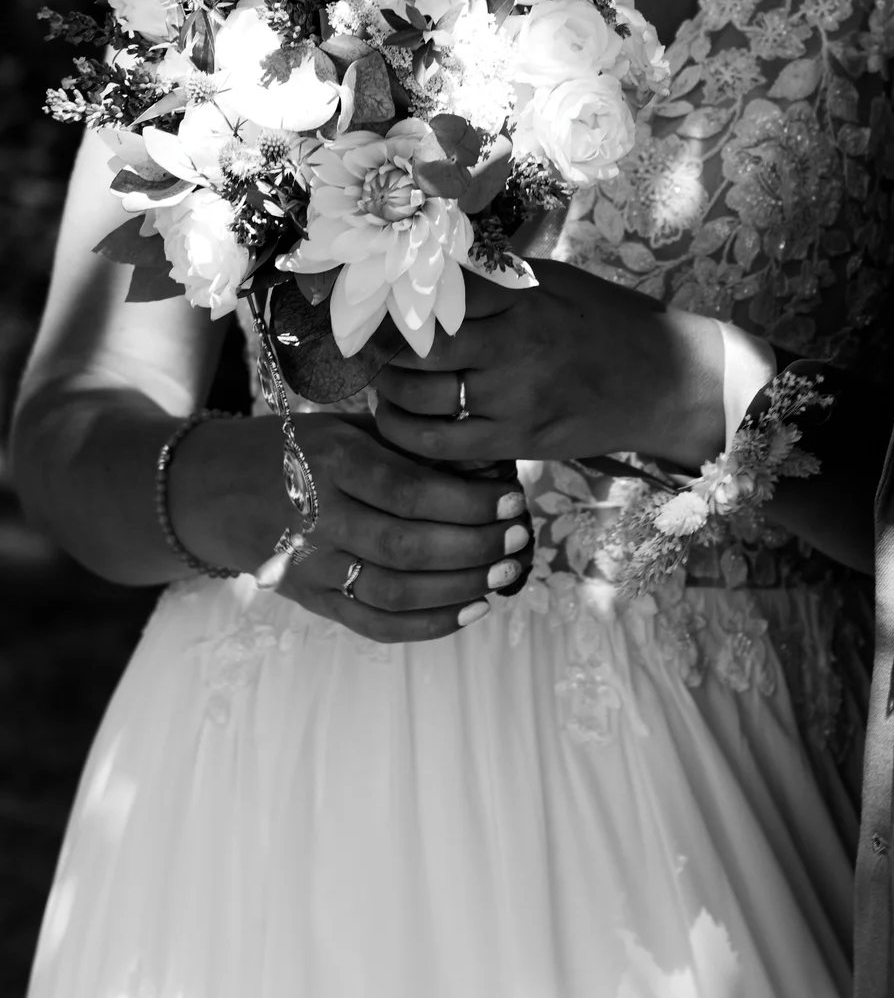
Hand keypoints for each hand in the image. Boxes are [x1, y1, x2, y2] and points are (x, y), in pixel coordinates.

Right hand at [172, 412, 531, 644]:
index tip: (513, 498)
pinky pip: (374, 624)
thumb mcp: (346, 428)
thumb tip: (488, 463)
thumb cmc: (300, 449)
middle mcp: (319, 518)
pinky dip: (427, 625)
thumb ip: (408, 446)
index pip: (411, 490)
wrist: (216, 490)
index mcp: (332, 462)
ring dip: (460, 588)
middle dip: (475, 547)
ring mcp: (312, 567)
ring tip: (505, 574)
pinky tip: (470, 609)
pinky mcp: (312, 601)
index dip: (469, 502)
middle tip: (519, 539)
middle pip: (408, 545)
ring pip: (395, 591)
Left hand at [371, 259, 725, 469]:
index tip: (372, 295)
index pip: (439, 289)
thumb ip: (497, 278)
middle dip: (382, 345)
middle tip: (365, 342)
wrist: (666, 382)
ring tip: (381, 378)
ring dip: (387, 386)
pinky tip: (396, 417)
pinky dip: (405, 430)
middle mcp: (515, 343)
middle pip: (419, 343)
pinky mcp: (517, 440)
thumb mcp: (557, 281)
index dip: (396, 295)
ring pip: (420, 394)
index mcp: (524, 295)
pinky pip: (439, 443)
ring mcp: (515, 396)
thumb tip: (432, 267)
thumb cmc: (608, 323)